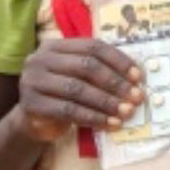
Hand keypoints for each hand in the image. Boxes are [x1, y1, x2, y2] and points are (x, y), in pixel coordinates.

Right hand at [14, 38, 144, 141]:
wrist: (34, 121)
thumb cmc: (63, 95)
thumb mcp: (79, 77)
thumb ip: (101, 71)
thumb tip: (138, 78)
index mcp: (55, 45)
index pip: (93, 47)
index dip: (118, 60)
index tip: (139, 76)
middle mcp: (40, 58)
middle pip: (86, 66)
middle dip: (115, 82)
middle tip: (136, 96)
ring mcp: (32, 81)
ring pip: (78, 89)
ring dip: (106, 102)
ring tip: (126, 112)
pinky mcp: (31, 104)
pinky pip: (68, 110)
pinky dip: (92, 118)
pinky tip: (108, 124)